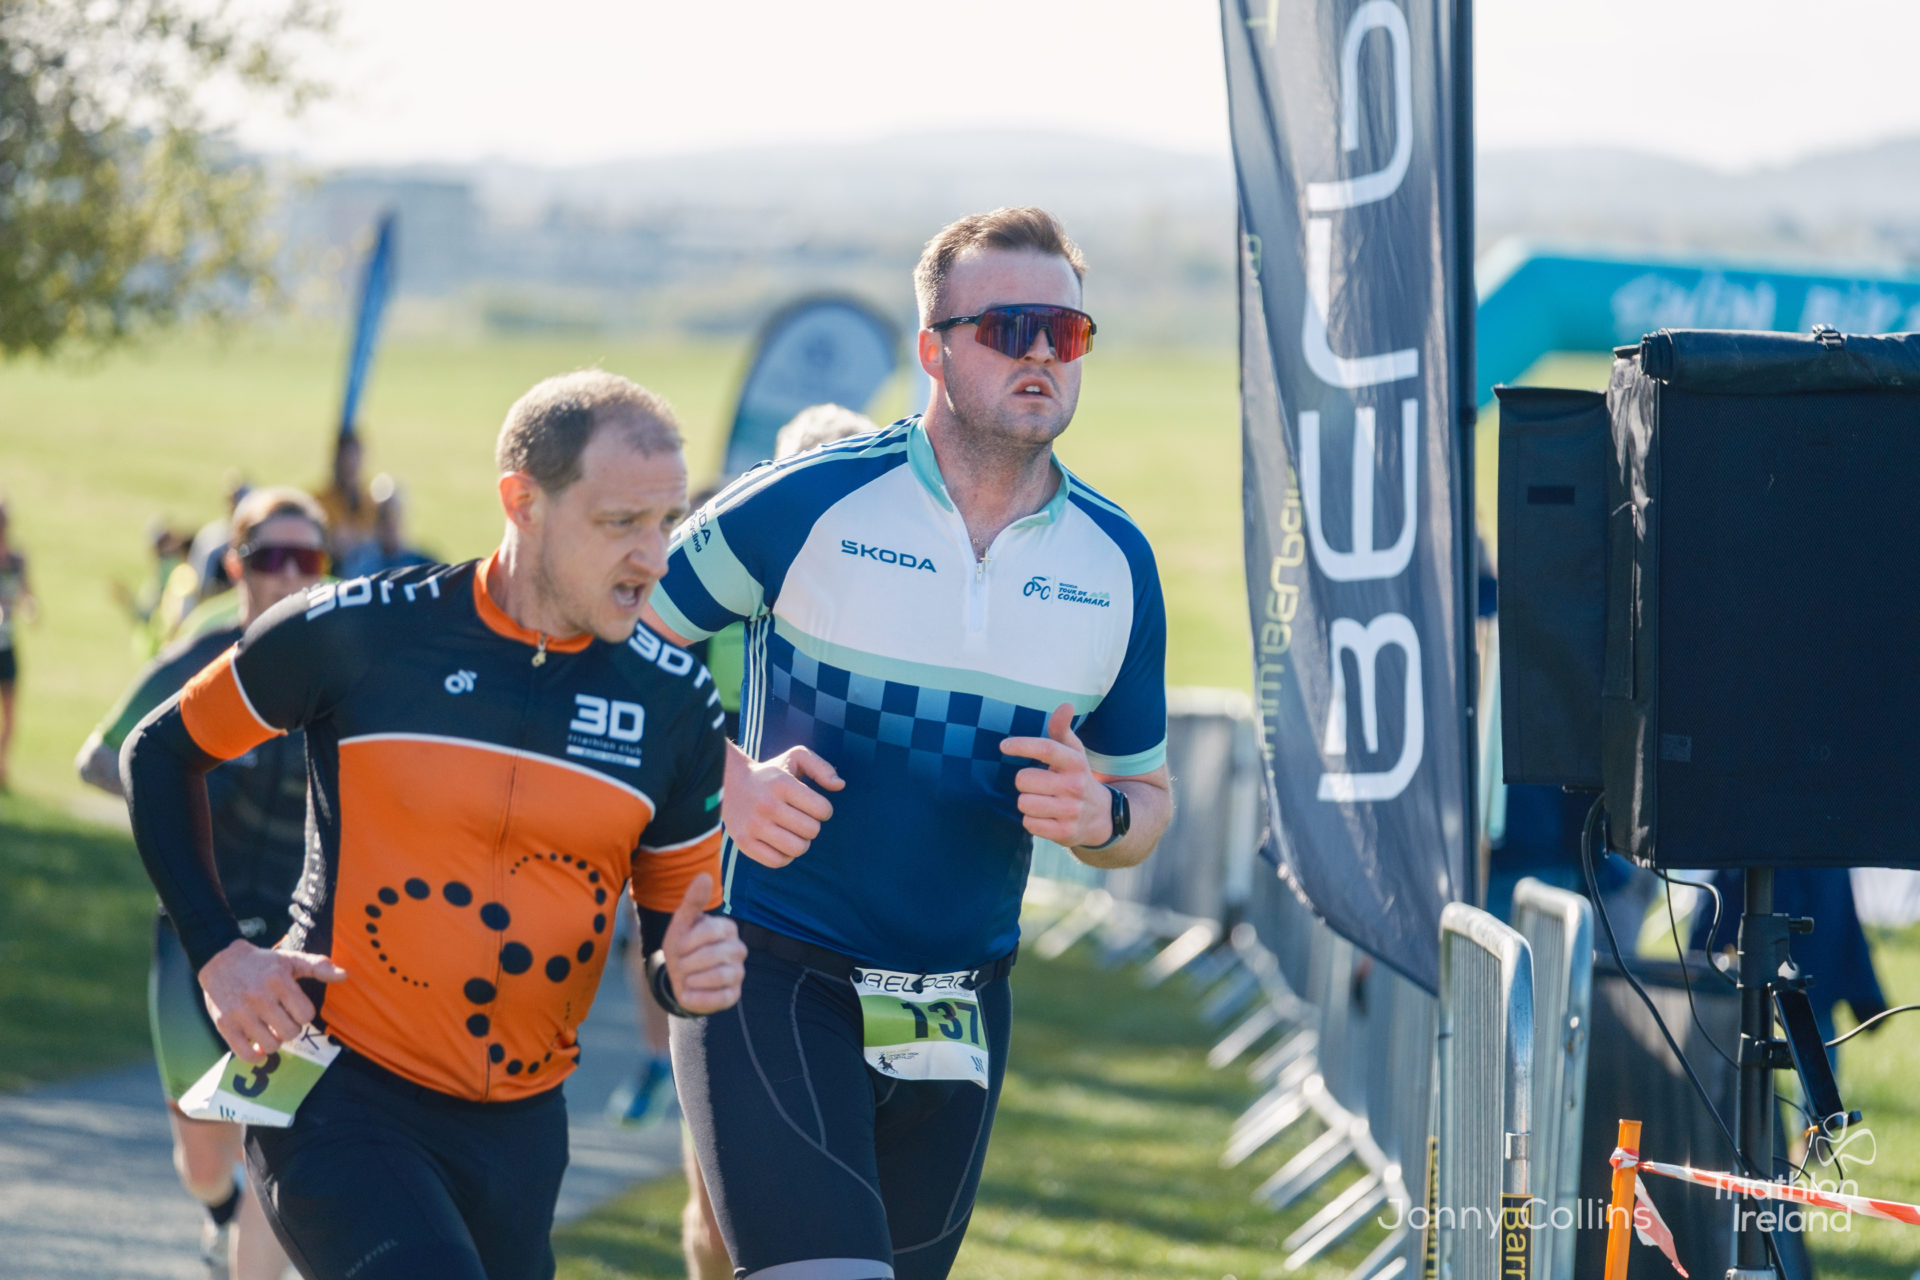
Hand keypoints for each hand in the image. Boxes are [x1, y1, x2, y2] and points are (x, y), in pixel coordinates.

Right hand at [199, 939, 346, 1063]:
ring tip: (269, 1030)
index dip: (303, 1015)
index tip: (294, 1009)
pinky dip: (256, 1056)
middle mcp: (259, 997)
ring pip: (270, 1045)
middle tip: (282, 1020)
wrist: (220, 960)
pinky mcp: (224, 1024)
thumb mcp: (291, 959)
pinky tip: (257, 1046)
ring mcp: (240, 1012)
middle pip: (290, 1032)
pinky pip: (245, 1054)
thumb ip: (319, 966)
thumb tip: (344, 975)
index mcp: (279, 980)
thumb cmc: (262, 963)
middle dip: (290, 1029)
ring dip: (274, 1042)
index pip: (306, 1014)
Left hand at [662, 873, 745, 1014]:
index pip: (710, 931)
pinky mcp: (733, 995)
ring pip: (719, 976)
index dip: (687, 942)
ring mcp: (738, 973)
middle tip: (679, 964)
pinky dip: (699, 997)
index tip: (677, 946)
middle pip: (713, 955)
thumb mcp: (682, 923)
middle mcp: (738, 949)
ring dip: (692, 979)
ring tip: (685, 977)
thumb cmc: (682, 946)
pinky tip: (689, 992)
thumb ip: (693, 900)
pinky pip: (720, 999)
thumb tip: (705, 875)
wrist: (678, 976)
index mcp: (728, 928)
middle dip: (687, 962)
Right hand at [722, 744, 843, 867]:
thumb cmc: (770, 774)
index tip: (812, 806)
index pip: (823, 810)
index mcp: (782, 783)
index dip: (824, 810)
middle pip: (812, 831)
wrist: (727, 783)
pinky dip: (785, 856)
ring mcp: (753, 826)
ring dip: (801, 842)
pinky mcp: (743, 842)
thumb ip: (821, 767)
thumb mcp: (796, 757)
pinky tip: (781, 843)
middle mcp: (767, 805)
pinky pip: (778, 861)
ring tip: (792, 832)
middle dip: (812, 826)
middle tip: (801, 819)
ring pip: (797, 849)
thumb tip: (840, 785)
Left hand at [1000, 703, 1112, 848]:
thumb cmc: (1077, 778)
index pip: (1046, 749)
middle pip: (1024, 780)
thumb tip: (1066, 704)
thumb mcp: (1074, 753)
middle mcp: (1075, 786)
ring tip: (1042, 801)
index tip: (1004, 746)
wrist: (1101, 817)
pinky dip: (1032, 820)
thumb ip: (1063, 729)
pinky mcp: (1065, 833)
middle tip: (1038, 784)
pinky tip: (1045, 817)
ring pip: (1024, 803)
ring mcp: (1071, 811)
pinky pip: (1029, 824)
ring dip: (1027, 802)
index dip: (1022, 745)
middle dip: (1025, 782)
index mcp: (1076, 762)